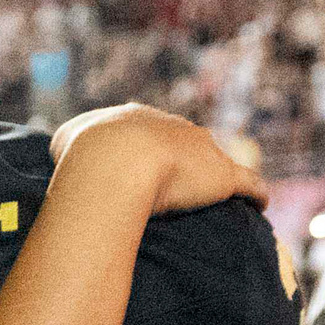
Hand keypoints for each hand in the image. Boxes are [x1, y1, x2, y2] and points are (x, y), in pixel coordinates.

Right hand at [50, 103, 268, 214]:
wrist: (117, 160)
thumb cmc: (86, 153)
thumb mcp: (65, 141)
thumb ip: (69, 143)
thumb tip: (63, 152)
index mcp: (137, 118)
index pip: (146, 129)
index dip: (145, 147)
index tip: (143, 163)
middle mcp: (173, 127)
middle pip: (185, 140)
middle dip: (185, 156)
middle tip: (181, 180)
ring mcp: (201, 150)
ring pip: (215, 159)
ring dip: (218, 173)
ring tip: (222, 193)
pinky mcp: (224, 176)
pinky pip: (248, 184)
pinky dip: (256, 194)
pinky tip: (260, 205)